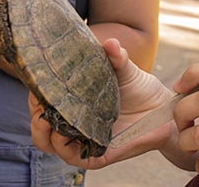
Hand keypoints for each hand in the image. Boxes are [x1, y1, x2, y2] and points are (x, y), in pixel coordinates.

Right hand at [33, 38, 176, 168]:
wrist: (164, 109)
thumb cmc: (140, 87)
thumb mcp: (125, 69)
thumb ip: (116, 56)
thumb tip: (109, 42)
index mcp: (73, 103)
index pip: (42, 102)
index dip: (35, 94)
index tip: (35, 82)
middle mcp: (73, 123)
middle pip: (39, 125)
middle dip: (34, 112)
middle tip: (41, 100)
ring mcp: (83, 140)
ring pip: (48, 143)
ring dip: (44, 130)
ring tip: (48, 117)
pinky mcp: (98, 156)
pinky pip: (74, 157)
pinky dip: (66, 146)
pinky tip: (67, 133)